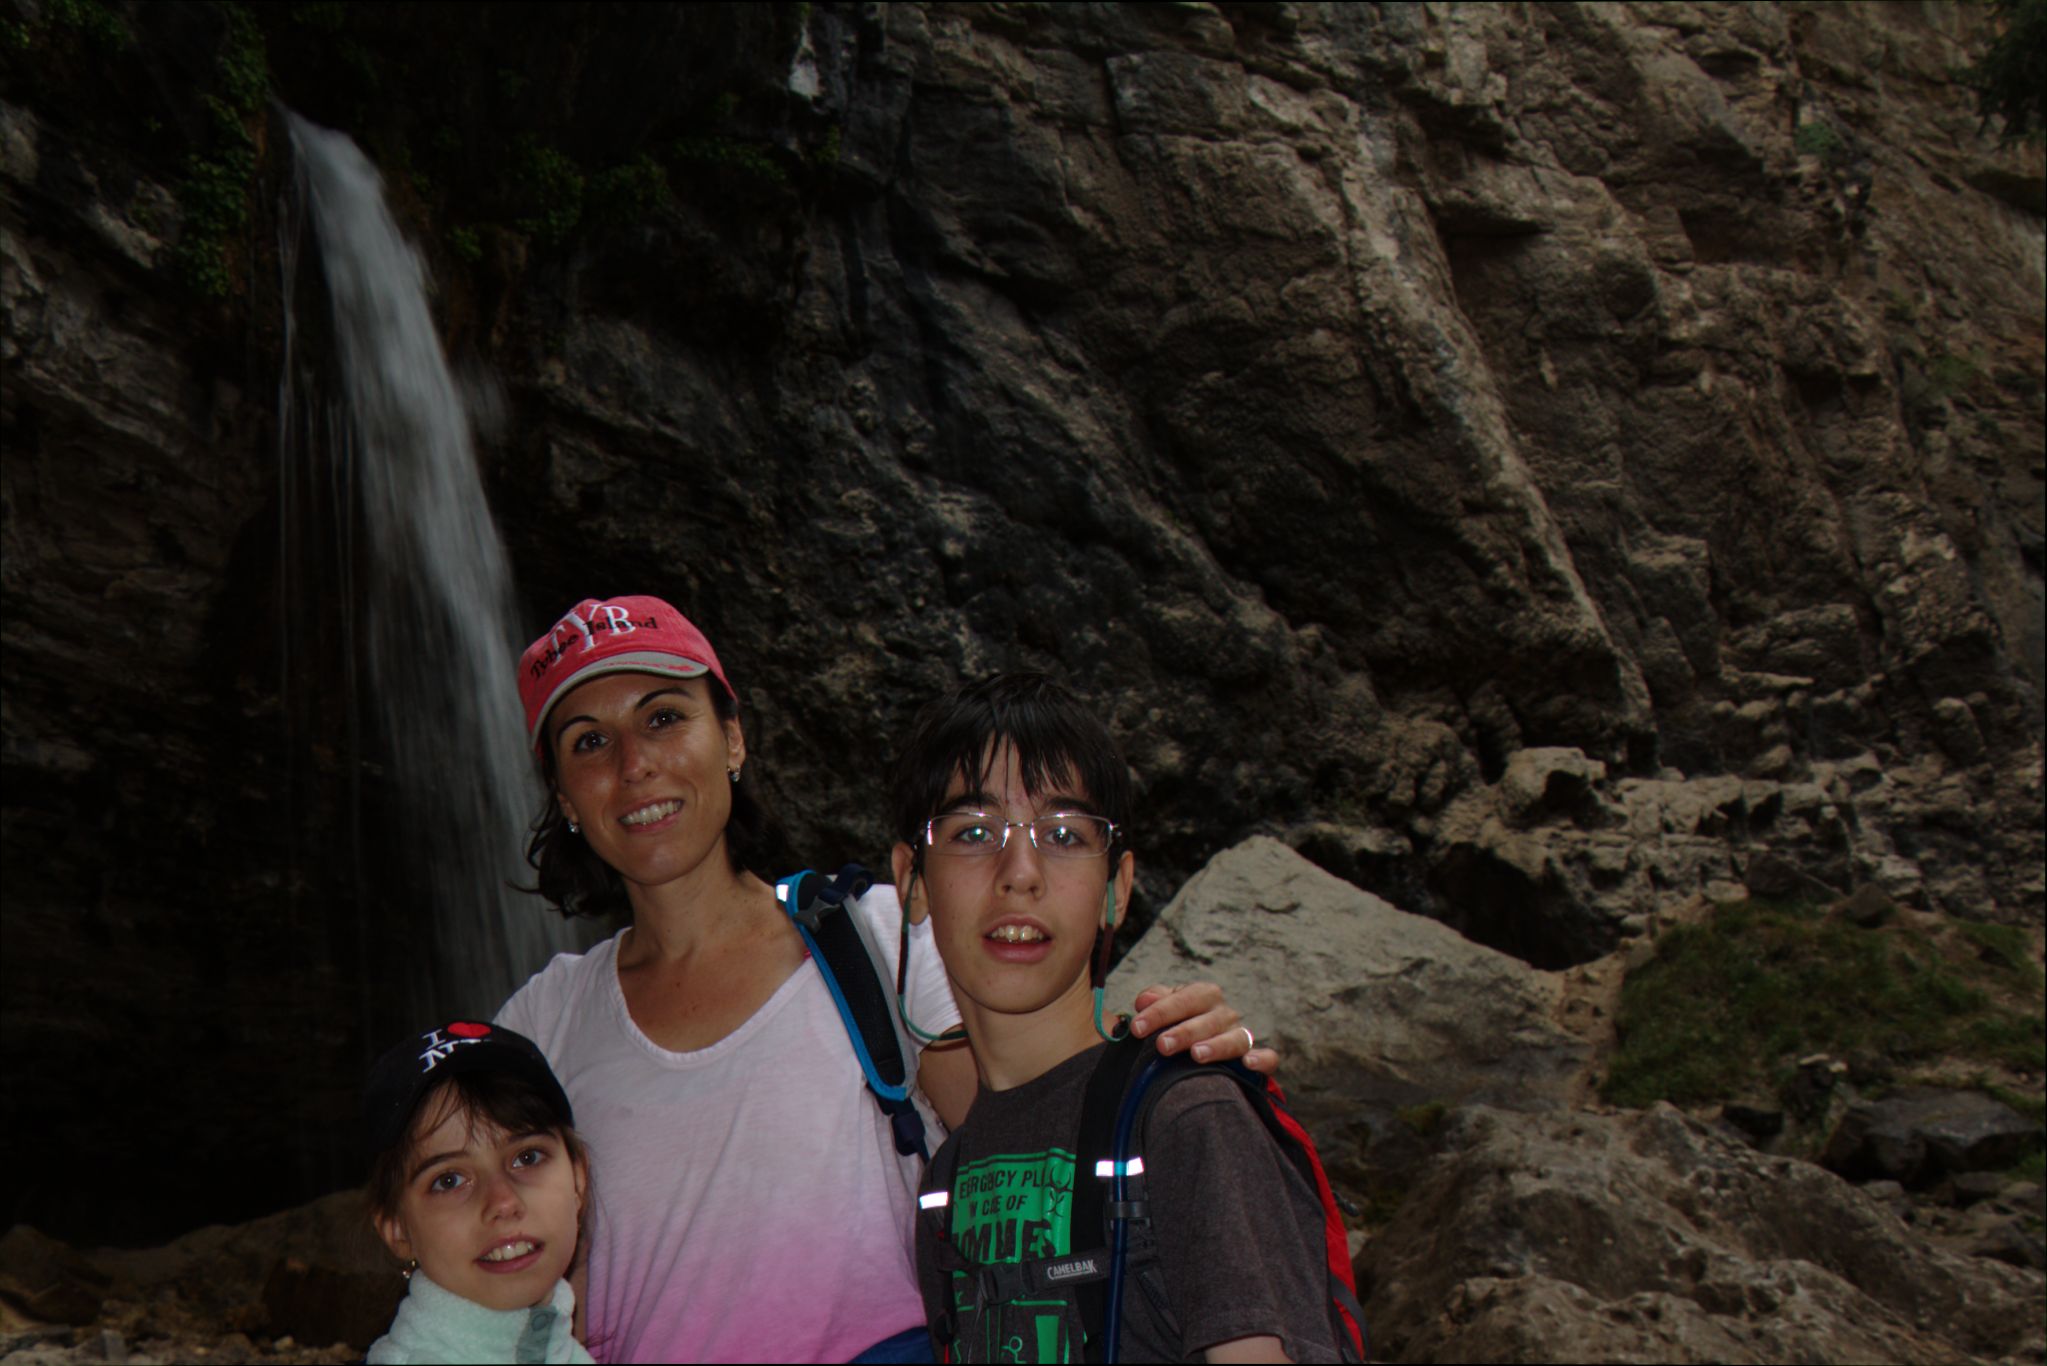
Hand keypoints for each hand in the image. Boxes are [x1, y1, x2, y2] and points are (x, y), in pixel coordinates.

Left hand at [1128, 982, 1278, 1073]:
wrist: (1200, 1052)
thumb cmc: (1178, 1026)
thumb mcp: (1165, 1010)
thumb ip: (1155, 1002)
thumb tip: (1144, 1001)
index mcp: (1203, 996)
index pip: (1185, 998)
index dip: (1160, 1012)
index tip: (1137, 1028)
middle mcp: (1224, 1014)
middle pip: (1209, 1019)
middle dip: (1185, 1032)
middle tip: (1162, 1045)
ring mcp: (1242, 1036)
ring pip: (1236, 1038)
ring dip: (1217, 1046)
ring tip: (1197, 1055)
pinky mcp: (1257, 1060)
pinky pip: (1268, 1058)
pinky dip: (1261, 1059)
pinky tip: (1248, 1063)